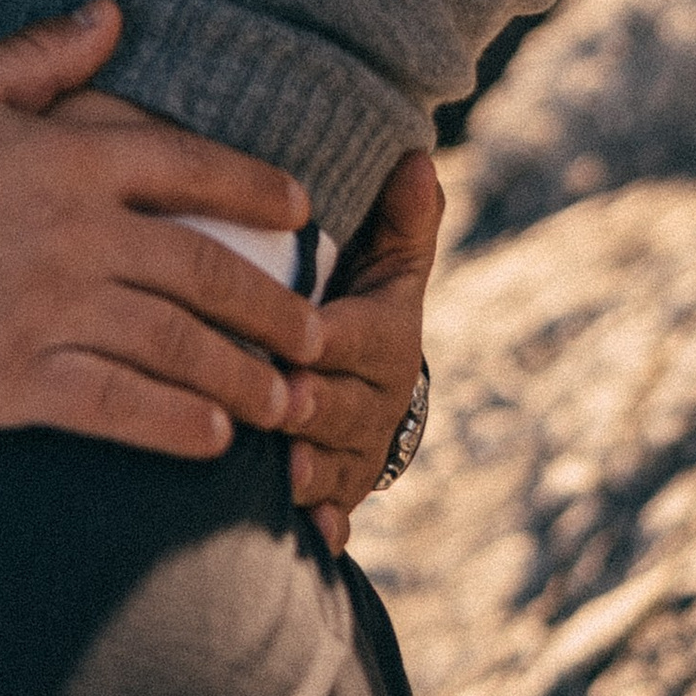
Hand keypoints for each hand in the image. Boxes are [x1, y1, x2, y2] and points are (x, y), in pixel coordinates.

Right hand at [0, 1, 325, 449]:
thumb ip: (45, 56)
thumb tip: (112, 11)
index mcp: (68, 159)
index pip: (189, 167)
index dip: (254, 187)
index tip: (301, 209)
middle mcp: (78, 237)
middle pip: (203, 271)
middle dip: (273, 308)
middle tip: (320, 337)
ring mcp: (53, 312)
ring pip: (177, 347)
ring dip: (242, 377)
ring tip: (284, 403)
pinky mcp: (19, 380)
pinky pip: (119, 407)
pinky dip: (175, 427)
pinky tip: (212, 441)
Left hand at [287, 147, 441, 548]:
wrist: (363, 381)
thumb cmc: (359, 300)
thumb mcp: (386, 258)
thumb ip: (399, 216)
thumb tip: (416, 157)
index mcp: (385, 340)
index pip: (360, 339)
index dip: (331, 341)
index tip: (300, 340)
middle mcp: (376, 402)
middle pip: (345, 406)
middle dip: (315, 407)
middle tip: (279, 404)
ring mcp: (359, 454)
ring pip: (339, 465)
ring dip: (314, 472)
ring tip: (282, 473)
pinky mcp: (340, 494)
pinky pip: (337, 515)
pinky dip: (327, 526)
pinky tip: (314, 537)